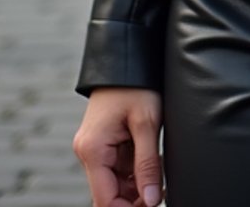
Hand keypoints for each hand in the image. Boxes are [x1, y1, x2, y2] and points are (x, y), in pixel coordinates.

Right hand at [73, 88, 163, 205]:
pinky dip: (134, 171)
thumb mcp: (147, 123)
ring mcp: (94, 148)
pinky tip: (152, 162)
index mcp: (93, 150)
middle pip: (109, 194)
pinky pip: (117, 169)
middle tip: (161, 191)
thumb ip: (148, 164)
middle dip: (135, 198)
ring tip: (160, 172)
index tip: (153, 204)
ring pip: (115, 183)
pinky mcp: (103, 143)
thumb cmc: (136, 85)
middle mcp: (87, 152)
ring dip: (137, 185)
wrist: (127, 58)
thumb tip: (151, 200)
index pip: (105, 200)